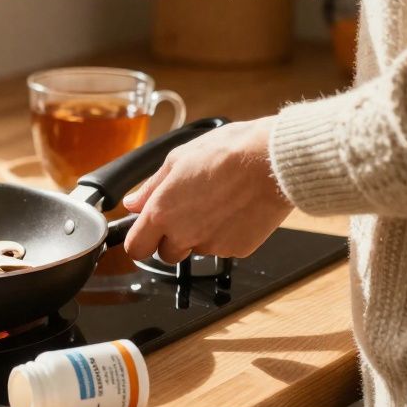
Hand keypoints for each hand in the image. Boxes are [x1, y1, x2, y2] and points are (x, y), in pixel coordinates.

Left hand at [121, 118, 292, 262]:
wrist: (274, 160)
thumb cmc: (228, 152)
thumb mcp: (178, 159)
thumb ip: (151, 187)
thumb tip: (133, 203)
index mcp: (162, 212)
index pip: (136, 248)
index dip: (140, 241)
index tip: (146, 233)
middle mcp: (184, 234)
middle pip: (167, 255)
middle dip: (172, 240)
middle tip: (188, 212)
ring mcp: (212, 245)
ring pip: (197, 250)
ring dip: (201, 236)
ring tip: (218, 204)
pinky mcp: (238, 250)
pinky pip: (225, 248)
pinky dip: (227, 235)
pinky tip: (236, 210)